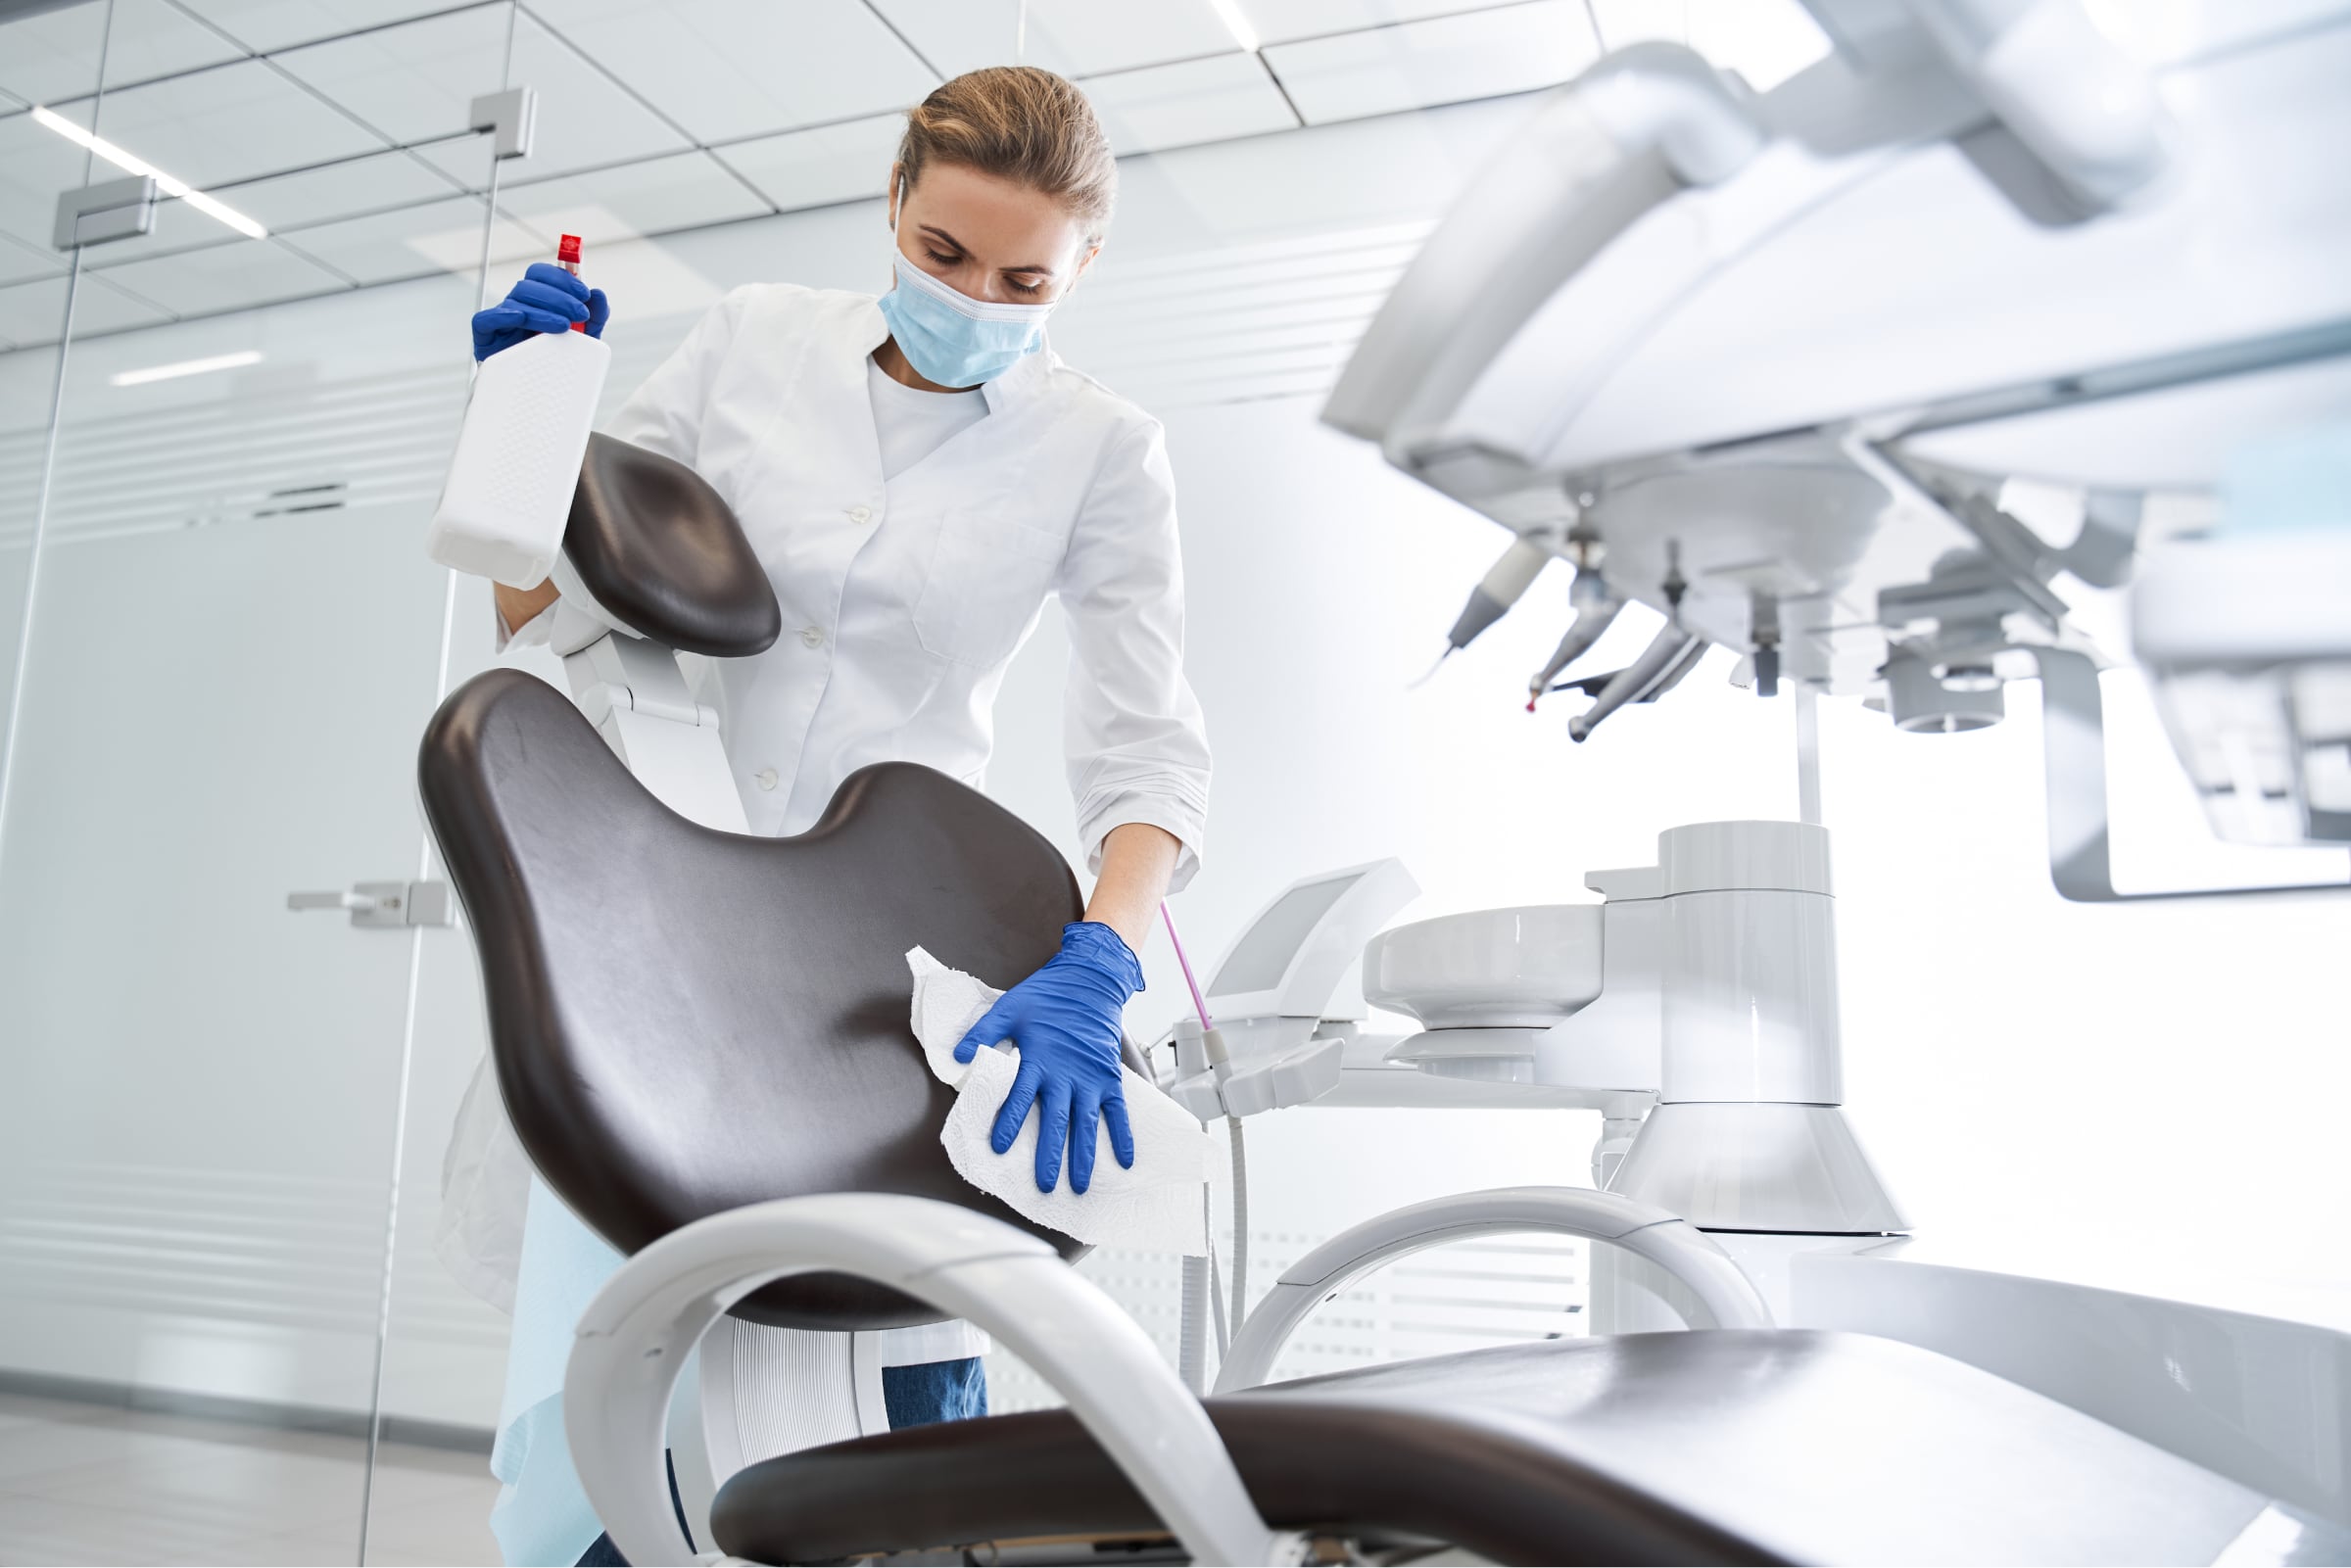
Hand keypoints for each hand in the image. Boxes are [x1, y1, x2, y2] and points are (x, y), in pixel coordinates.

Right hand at [471, 262, 608, 359]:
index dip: (562, 278)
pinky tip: (521, 318)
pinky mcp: (485, 337)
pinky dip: (502, 315)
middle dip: (558, 296)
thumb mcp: (585, 339)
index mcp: (537, 300)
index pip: (542, 275)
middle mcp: (518, 306)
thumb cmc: (559, 363)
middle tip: (579, 313)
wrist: (541, 398)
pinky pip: (484, 319)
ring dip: (542, 311)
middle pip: (529, 285)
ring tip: (564, 326)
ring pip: (515, 302)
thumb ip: (595, 317)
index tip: (584, 294)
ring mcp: (501, 321)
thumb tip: (598, 294)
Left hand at [953, 922, 1143, 1193]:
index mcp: (1038, 1058)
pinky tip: (1124, 1160)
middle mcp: (1066, 1073)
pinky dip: (1122, 1135)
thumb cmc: (1049, 994)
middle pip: (1056, 1121)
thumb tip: (957, 1057)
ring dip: (1084, 1156)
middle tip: (1044, 1185)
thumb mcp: (1009, 1008)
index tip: (1000, 1148)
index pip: (1020, 1097)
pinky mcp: (1109, 1077)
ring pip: (1086, 1123)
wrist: (1091, 979)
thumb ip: (983, 1033)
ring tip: (1080, 1186)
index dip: (1010, 1122)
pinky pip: (1118, 1111)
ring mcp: (1090, 1078)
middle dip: (1050, 1155)